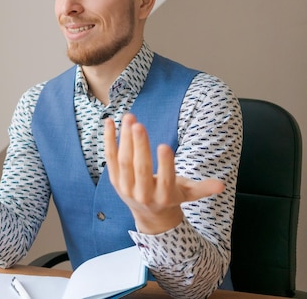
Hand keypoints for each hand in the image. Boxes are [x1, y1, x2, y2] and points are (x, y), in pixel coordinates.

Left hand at [104, 114, 224, 233]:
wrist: (148, 214)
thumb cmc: (171, 197)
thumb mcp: (188, 194)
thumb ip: (203, 188)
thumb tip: (222, 185)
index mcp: (164, 197)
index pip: (165, 180)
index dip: (165, 164)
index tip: (164, 146)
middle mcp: (143, 194)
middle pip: (140, 168)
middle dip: (139, 146)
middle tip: (138, 125)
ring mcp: (125, 187)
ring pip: (124, 161)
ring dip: (124, 139)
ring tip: (130, 118)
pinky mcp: (114, 179)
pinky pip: (110, 157)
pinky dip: (109, 140)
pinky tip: (110, 122)